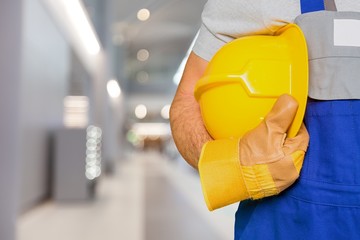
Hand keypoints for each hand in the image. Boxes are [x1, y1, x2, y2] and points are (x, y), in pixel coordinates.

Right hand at [198, 94, 308, 209]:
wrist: (228, 175)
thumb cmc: (249, 158)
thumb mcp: (266, 132)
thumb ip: (281, 116)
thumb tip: (291, 100)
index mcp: (295, 160)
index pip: (302, 135)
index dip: (294, 122)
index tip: (283, 114)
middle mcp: (291, 172)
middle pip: (292, 144)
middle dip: (283, 133)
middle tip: (270, 125)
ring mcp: (279, 178)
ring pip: (282, 153)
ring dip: (274, 143)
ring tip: (262, 135)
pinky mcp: (267, 181)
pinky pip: (272, 162)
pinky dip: (267, 153)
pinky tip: (257, 148)